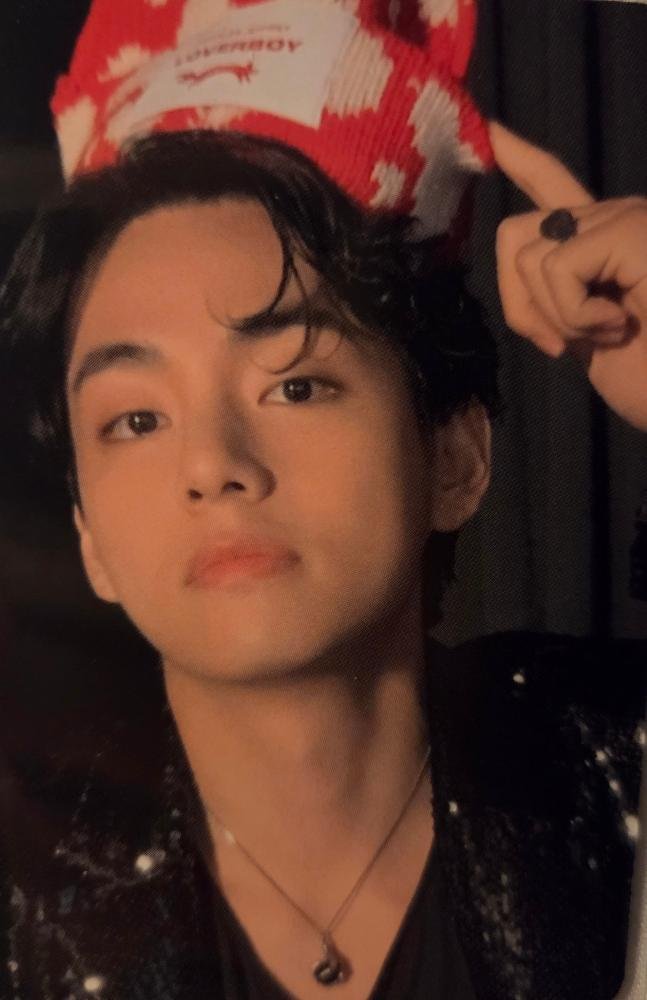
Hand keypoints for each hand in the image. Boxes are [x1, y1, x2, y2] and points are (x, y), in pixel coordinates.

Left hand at [489, 120, 646, 431]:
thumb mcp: (585, 334)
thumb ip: (555, 292)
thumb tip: (521, 259)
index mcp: (605, 236)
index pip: (551, 183)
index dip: (518, 157)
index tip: (491, 129)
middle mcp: (618, 215)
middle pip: (515, 234)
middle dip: (521, 306)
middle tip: (568, 346)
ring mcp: (628, 217)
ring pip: (528, 255)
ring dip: (556, 315)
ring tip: (610, 333)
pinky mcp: (631, 229)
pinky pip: (555, 267)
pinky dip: (573, 314)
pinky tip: (619, 327)